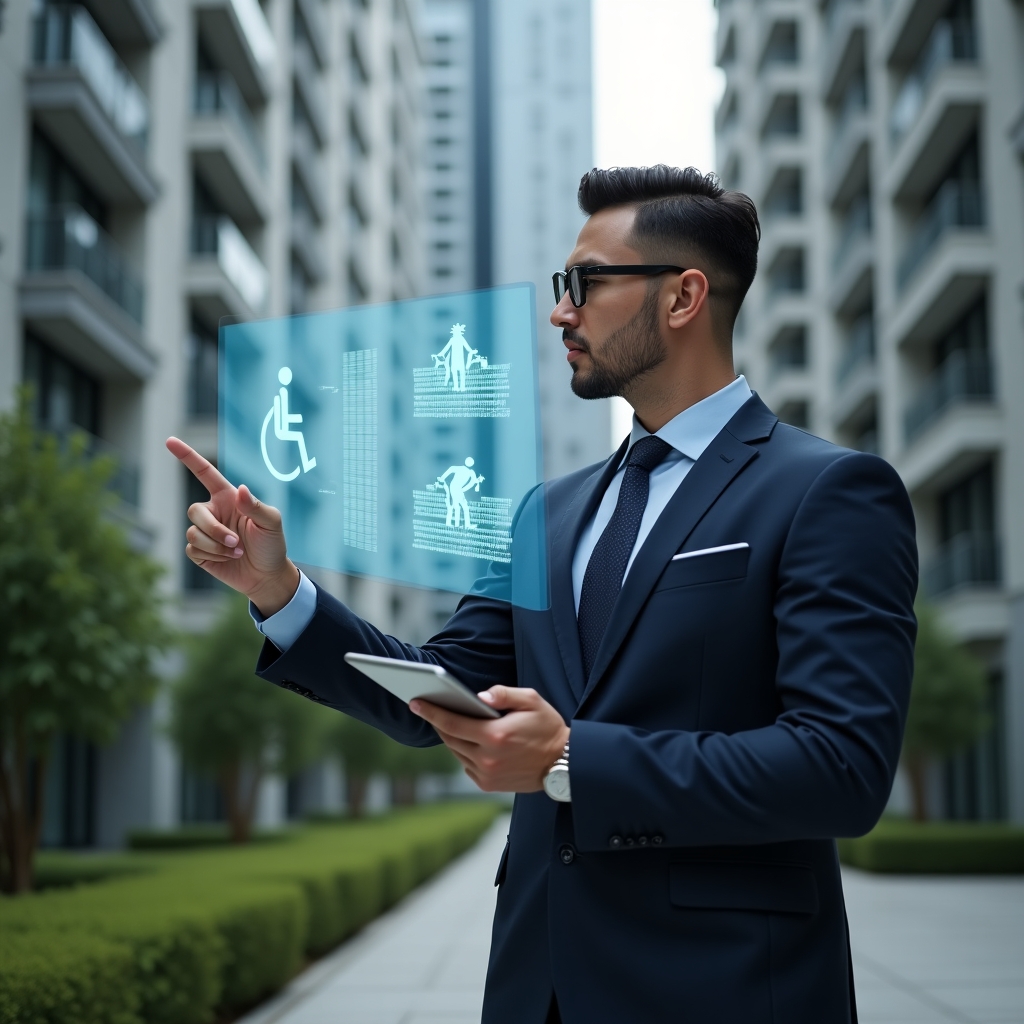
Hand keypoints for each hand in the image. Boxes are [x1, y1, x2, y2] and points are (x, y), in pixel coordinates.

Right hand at [165, 437, 298, 614]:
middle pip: (194, 510)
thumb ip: (256, 506)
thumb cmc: (272, 545)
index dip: (187, 456)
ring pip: (193, 532)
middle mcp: (213, 511)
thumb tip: (240, 489)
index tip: (170, 441)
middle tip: (237, 542)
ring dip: (216, 545)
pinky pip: (192, 548)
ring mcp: (204, 531)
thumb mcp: (272, 523)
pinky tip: (227, 559)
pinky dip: (212, 555)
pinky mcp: (199, 551)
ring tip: (237, 551)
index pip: (204, 473)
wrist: (267, 575)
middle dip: (214, 529)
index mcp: (228, 498)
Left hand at [410, 686, 569, 792]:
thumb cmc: (547, 728)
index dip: (431, 711)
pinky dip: (462, 751)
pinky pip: (465, 764)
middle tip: (428, 707)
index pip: (452, 722)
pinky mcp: (488, 784)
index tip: (416, 702)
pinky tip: (467, 740)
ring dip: (450, 737)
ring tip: (447, 721)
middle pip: (449, 738)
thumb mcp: (532, 701)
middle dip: (437, 722)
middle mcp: (487, 758)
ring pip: (456, 752)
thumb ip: (504, 694)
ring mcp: (486, 774)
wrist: (563, 763)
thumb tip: (479, 695)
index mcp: (495, 735)